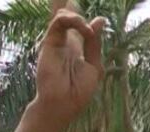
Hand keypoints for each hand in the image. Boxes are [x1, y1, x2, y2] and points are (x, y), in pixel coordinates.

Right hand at [33, 2, 104, 127]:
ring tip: (87, 29)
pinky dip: (73, 21)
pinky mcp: (49, 43)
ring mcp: (56, 41)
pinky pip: (59, 23)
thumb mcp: (94, 65)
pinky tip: (84, 28)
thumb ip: (94, 43)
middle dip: (66, 4)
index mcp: (77, 47)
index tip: (92, 15)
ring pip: (62, 16)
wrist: (65, 103)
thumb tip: (100, 19)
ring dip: (77, 17)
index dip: (77, 12)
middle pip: (63, 15)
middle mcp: (65, 41)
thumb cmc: (79, 90)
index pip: (76, 24)